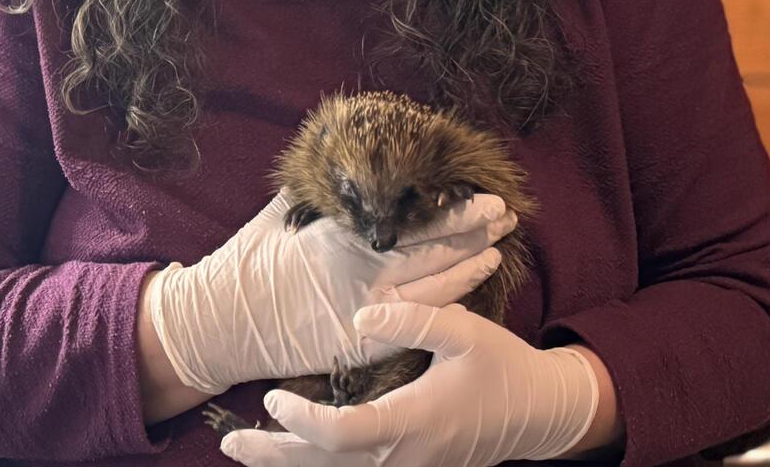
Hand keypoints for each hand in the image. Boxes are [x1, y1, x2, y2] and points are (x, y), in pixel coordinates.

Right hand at [145, 191, 515, 393]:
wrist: (220, 324)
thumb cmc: (245, 266)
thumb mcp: (280, 215)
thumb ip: (316, 189)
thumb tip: (336, 151)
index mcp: (343, 236)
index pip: (412, 220)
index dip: (453, 210)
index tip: (486, 195)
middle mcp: (361, 272)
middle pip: (431, 249)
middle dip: (472, 231)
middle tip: (506, 214)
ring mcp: (364, 311)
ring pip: (432, 288)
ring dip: (468, 267)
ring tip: (498, 247)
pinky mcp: (361, 344)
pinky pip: (413, 326)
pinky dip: (443, 308)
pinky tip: (468, 294)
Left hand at [219, 302, 598, 466]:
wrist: (539, 412)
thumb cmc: (502, 367)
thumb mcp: (466, 331)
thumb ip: (414, 319)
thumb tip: (360, 317)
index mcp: (413, 420)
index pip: (343, 435)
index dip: (302, 422)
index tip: (274, 396)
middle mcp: (404, 456)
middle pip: (326, 466)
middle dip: (275, 455)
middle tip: (230, 441)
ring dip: (289, 464)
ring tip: (245, 449)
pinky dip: (318, 466)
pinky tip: (291, 454)